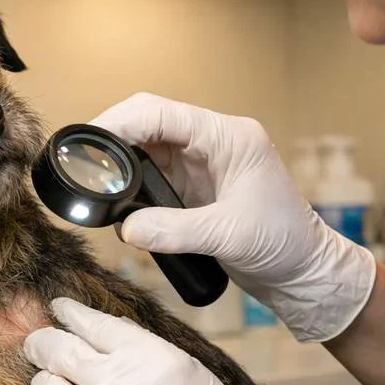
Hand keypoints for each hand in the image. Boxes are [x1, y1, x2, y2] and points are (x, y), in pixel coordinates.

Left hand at [24, 298, 316, 384]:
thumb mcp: (184, 368)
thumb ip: (139, 347)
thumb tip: (98, 328)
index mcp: (148, 355)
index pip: (92, 323)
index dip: (69, 313)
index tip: (59, 308)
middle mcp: (120, 383)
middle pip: (58, 350)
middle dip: (41, 343)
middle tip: (37, 344)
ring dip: (44, 383)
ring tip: (50, 384)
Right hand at [92, 93, 374, 341]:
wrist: (304, 271)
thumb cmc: (284, 245)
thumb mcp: (228, 236)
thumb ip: (174, 230)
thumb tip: (124, 228)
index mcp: (230, 138)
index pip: (163, 113)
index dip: (121, 122)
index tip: (89, 142)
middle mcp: (213, 142)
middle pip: (149, 122)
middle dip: (113, 138)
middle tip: (80, 163)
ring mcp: (202, 162)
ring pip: (146, 147)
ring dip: (119, 162)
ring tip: (93, 183)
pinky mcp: (194, 185)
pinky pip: (151, 174)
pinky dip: (130, 184)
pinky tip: (116, 201)